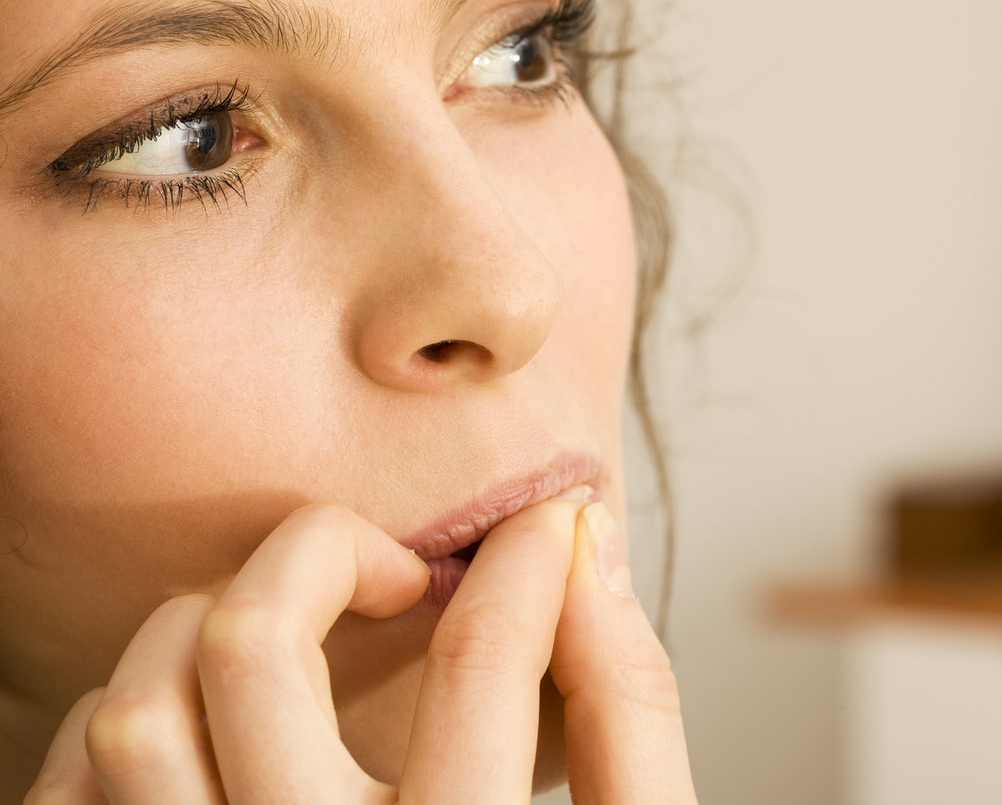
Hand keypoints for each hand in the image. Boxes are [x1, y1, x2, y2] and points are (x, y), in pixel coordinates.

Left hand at [25, 499, 696, 803]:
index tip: (547, 526)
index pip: (483, 659)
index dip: (529, 557)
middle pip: (254, 647)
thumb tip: (588, 557)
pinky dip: (119, 727)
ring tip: (294, 637)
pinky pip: (69, 798)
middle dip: (326, 549)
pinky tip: (205, 724)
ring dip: (207, 628)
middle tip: (394, 569)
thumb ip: (628, 712)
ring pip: (138, 714)